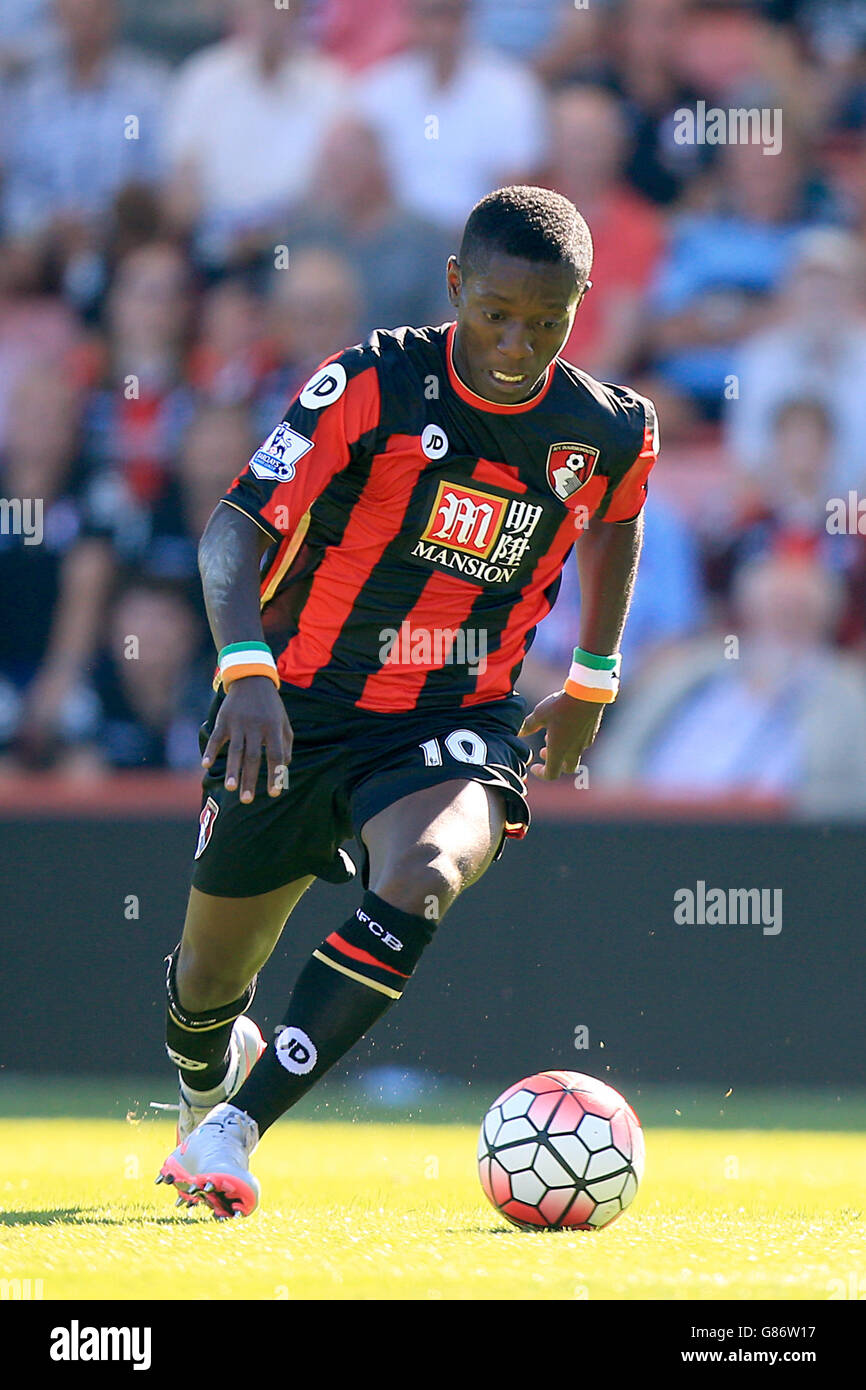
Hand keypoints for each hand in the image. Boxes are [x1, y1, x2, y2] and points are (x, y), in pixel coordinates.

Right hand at [201, 677, 291, 802]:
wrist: (252, 679)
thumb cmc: (271, 707)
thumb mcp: (283, 722)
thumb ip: (285, 745)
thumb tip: (284, 769)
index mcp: (273, 728)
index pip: (275, 755)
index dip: (275, 774)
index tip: (273, 793)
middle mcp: (256, 726)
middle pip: (253, 757)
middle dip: (250, 780)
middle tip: (247, 801)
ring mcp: (238, 723)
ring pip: (234, 750)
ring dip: (232, 770)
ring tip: (230, 788)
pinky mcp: (224, 719)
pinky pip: (217, 737)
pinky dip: (210, 750)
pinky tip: (205, 765)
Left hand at [519, 690, 604, 779]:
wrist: (588, 693)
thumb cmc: (561, 706)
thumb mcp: (539, 715)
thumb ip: (528, 726)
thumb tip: (518, 733)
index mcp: (559, 750)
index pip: (551, 774)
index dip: (541, 773)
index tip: (534, 766)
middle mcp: (573, 750)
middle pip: (566, 768)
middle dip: (555, 763)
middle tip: (544, 750)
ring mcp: (585, 742)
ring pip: (575, 755)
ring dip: (563, 750)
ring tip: (553, 734)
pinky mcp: (592, 732)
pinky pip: (582, 743)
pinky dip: (572, 741)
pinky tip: (567, 726)